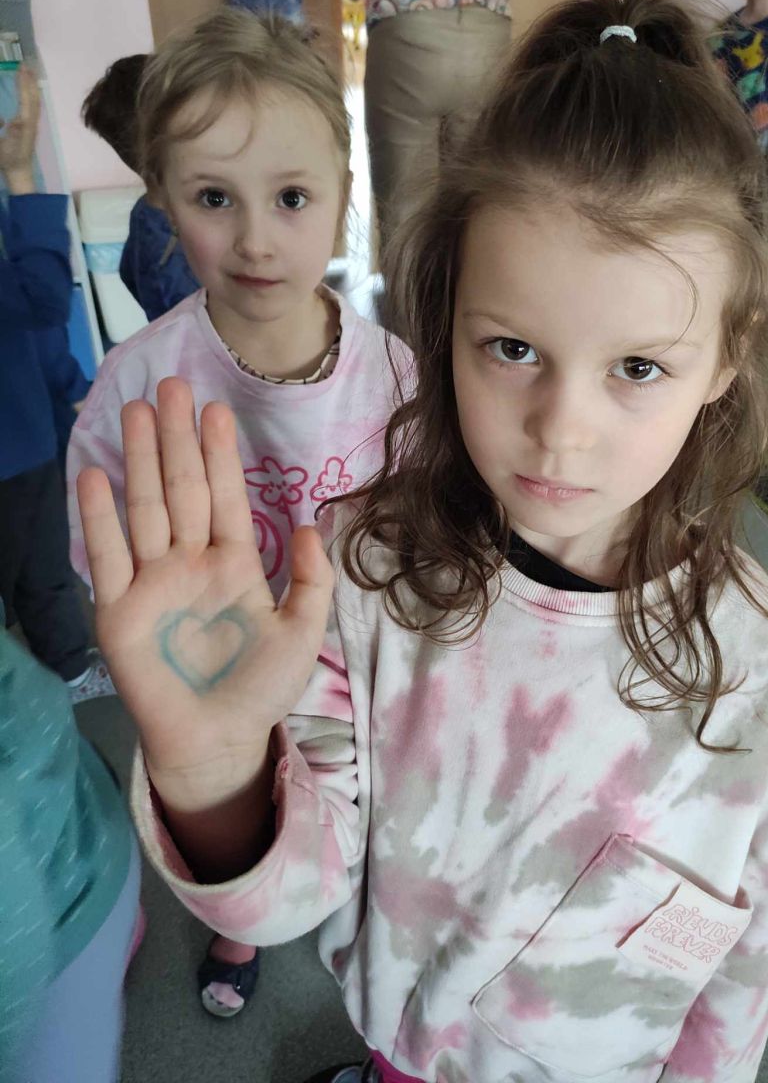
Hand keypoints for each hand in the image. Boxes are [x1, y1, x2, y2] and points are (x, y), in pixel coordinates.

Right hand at [0, 65, 39, 192]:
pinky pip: (33, 107)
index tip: (21, 68)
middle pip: (33, 98)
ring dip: (32, 86)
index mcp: (25, 124)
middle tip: (26, 64)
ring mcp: (32, 125)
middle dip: (29, 80)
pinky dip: (32, 96)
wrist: (19, 172)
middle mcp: (31, 122)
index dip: (24, 83)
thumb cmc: (8, 159)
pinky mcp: (30, 128)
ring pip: (35, 102)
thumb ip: (13, 135)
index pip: (26, 99)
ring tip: (29, 73)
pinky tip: (30, 93)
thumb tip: (17, 121)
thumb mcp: (5, 148)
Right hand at [77, 377, 333, 811]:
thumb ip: (312, 581)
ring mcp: (152, 581)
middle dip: (176, 438)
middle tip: (170, 386)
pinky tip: (96, 475)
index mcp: (235, 562)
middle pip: (182, 488)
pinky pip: (108, 555)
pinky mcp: (118, 608)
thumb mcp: (302, 633)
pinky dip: (100, 517)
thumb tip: (307, 525)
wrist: (217, 741)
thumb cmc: (261, 687)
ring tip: (134, 411)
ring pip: (146, 508)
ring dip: (140, 460)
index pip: (225, 496)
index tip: (215, 408)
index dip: (220, 453)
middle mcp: (190, 561)